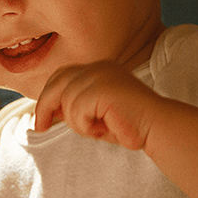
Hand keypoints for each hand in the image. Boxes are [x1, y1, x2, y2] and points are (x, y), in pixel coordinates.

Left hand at [33, 61, 164, 149]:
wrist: (158, 127)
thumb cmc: (130, 125)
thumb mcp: (97, 115)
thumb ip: (75, 108)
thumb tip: (48, 112)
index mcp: (99, 69)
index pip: (62, 76)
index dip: (48, 96)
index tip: (42, 120)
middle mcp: (98, 67)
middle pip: (57, 82)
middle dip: (44, 106)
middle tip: (39, 128)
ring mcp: (100, 75)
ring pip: (67, 102)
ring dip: (78, 124)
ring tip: (99, 130)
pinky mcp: (101, 88)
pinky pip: (77, 111)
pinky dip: (86, 126)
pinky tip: (105, 128)